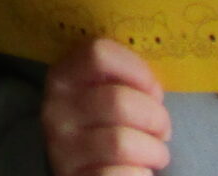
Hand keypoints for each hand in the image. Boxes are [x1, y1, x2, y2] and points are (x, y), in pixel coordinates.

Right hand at [42, 38, 169, 174]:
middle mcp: (56, 110)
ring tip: (155, 153)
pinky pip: (122, 175)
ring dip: (154, 151)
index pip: (98, 54)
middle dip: (155, 117)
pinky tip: (139, 171)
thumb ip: (120, 79)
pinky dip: (140, 174)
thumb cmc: (106, 125)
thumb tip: (152, 87)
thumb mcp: (102, 93)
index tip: (153, 89)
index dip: (136, 69)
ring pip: (122, 142)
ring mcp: (62, 148)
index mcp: (63, 78)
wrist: (88, 170)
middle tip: (162, 129)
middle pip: (119, 101)